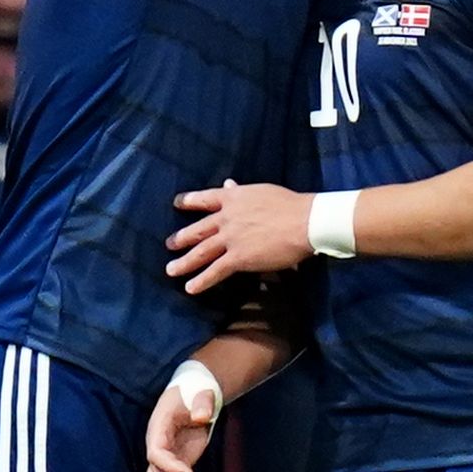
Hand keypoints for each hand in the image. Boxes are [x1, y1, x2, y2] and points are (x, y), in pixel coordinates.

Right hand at [145, 382, 216, 471]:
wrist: (194, 395)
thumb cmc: (196, 392)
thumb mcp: (202, 392)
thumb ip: (203, 403)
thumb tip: (202, 417)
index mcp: (158, 428)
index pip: (156, 454)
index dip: (170, 467)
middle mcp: (156, 446)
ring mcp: (165, 458)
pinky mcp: (176, 465)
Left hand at [168, 179, 313, 291]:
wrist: (304, 222)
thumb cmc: (290, 204)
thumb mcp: (261, 192)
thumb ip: (241, 191)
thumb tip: (228, 183)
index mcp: (233, 198)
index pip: (205, 198)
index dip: (189, 201)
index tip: (177, 203)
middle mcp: (226, 218)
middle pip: (197, 229)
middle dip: (181, 238)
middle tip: (168, 244)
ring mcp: (230, 239)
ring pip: (200, 252)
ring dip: (184, 262)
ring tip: (171, 270)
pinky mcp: (238, 258)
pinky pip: (215, 271)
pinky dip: (201, 281)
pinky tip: (190, 288)